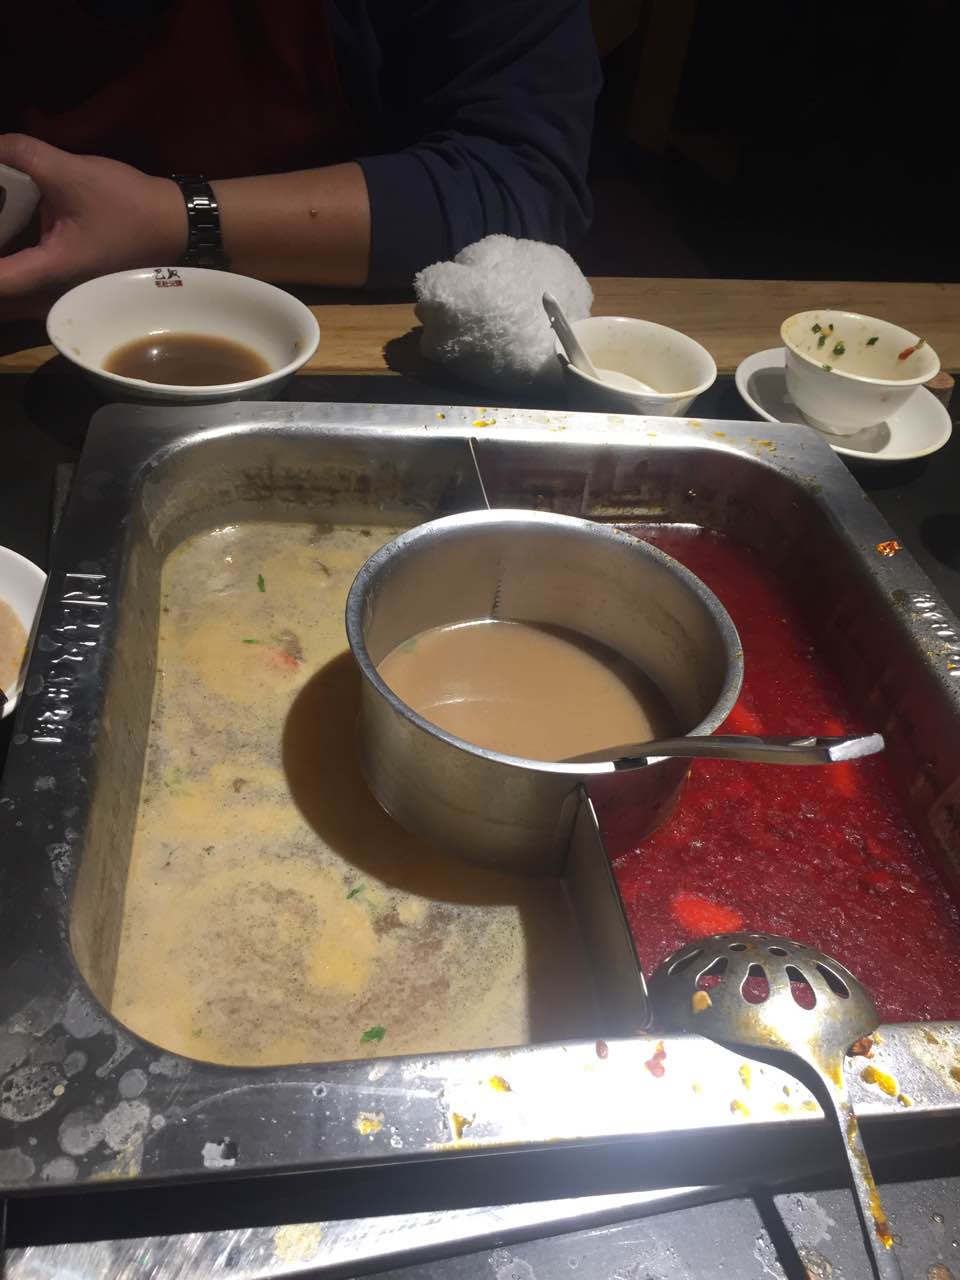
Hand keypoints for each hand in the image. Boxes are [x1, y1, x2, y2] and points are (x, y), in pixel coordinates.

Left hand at [0, 134, 186, 301]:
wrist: (177, 224)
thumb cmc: (130, 207)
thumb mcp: (72, 173)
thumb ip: (24, 155)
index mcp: (50, 269)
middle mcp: (52, 283)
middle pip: (3, 282)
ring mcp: (60, 278)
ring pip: (14, 274)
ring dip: (3, 251)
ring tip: (3, 214)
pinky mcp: (68, 265)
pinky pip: (27, 261)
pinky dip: (11, 245)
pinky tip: (8, 216)